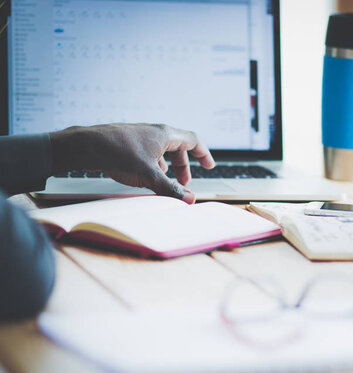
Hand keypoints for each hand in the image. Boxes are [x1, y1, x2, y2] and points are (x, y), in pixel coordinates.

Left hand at [50, 123, 214, 203]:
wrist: (85, 145)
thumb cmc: (117, 152)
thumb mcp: (148, 175)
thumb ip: (170, 189)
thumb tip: (189, 200)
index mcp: (165, 135)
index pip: (193, 141)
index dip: (203, 154)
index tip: (209, 166)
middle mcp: (154, 133)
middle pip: (178, 148)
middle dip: (184, 167)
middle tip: (184, 184)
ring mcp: (140, 138)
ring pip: (162, 152)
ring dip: (168, 167)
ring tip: (165, 183)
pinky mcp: (128, 145)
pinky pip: (148, 154)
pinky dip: (153, 166)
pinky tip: (145, 177)